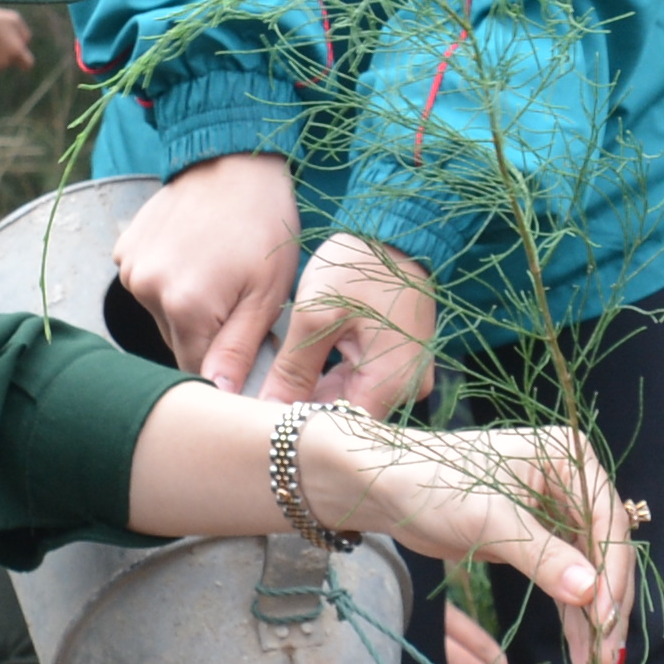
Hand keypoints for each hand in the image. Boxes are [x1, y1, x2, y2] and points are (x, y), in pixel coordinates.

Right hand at [117, 154, 305, 391]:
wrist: (235, 162)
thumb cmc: (264, 226)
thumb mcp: (267, 293)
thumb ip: (239, 350)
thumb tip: (219, 396)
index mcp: (184, 305)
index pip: (196, 369)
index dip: (224, 364)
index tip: (246, 343)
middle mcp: (146, 289)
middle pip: (177, 343)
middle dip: (207, 333)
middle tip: (237, 297)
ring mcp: (130, 268)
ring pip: (161, 316)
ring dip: (186, 307)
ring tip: (217, 270)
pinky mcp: (123, 250)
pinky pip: (148, 286)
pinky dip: (169, 281)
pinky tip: (195, 254)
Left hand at [274, 230, 440, 414]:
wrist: (396, 232)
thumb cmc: (361, 266)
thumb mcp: (316, 315)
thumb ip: (292, 370)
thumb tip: (267, 414)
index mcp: (391, 383)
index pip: (340, 431)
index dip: (299, 430)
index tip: (261, 425)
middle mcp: (406, 388)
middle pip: (344, 418)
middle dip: (302, 411)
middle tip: (257, 405)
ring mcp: (404, 376)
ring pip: (347, 400)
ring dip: (312, 394)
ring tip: (272, 385)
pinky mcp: (396, 362)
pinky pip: (357, 382)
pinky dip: (327, 378)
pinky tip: (297, 371)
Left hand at [297, 405, 626, 663]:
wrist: (385, 487)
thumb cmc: (431, 484)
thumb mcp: (490, 521)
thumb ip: (544, 557)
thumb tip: (591, 594)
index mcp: (569, 458)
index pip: (607, 523)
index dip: (612, 575)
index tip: (607, 623)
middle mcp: (571, 482)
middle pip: (604, 553)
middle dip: (606, 610)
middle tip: (607, 663)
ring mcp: (557, 512)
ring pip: (589, 574)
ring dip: (592, 623)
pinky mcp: (539, 540)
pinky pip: (566, 582)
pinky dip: (572, 617)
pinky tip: (579, 654)